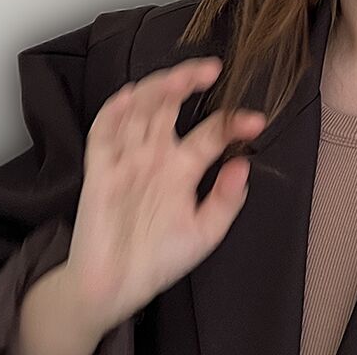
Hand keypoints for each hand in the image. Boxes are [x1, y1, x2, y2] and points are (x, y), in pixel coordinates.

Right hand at [61, 57, 264, 335]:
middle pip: (170, 105)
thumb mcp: (205, 233)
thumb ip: (226, 201)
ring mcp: (128, 159)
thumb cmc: (160, 258)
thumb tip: (244, 165)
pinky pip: (103, 135)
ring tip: (179, 78)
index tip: (256, 121)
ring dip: (157, 89)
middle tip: (212, 68)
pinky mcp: (100, 172)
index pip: (212, 131)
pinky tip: (130, 97)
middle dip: (188, 81)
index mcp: (184, 166)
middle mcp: (156, 154)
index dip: (234, 123)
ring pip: (140, 110)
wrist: (115, 288)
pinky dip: (114, 113)